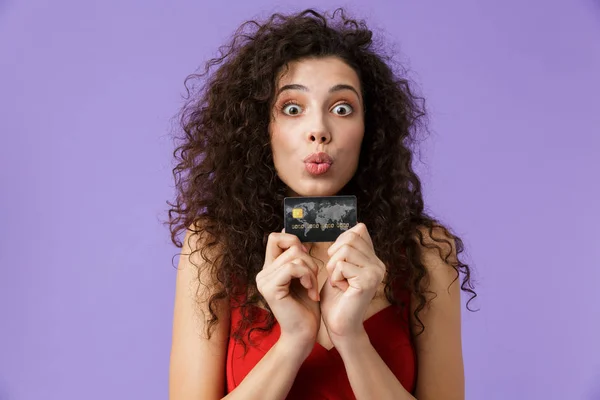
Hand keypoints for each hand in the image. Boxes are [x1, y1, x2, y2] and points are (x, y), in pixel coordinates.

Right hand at [256, 230, 320, 353]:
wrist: (304, 334)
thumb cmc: (306, 307)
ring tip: (312, 288)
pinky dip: (308, 277)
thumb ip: (296, 257)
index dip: (294, 241)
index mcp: (269, 269)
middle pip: (290, 244)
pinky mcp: (270, 288)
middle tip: (312, 278)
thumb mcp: (303, 276)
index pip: (275, 238)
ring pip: (295, 256)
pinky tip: (310, 291)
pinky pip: (293, 268)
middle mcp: (263, 273)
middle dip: (309, 259)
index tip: (306, 260)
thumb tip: (286, 230)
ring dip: (311, 271)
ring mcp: (264, 280)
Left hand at [319, 223, 385, 345]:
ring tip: (339, 282)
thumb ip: (348, 249)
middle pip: (350, 238)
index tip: (338, 261)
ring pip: (344, 250)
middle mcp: (379, 264)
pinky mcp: (368, 281)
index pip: (358, 230)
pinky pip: (341, 265)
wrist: (340, 326)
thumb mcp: (340, 267)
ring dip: (333, 267)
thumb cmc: (336, 298)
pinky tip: (342, 289)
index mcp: (374, 259)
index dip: (341, 241)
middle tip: (337, 274)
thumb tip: (359, 225)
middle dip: (334, 255)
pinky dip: (335, 277)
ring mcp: (376, 272)